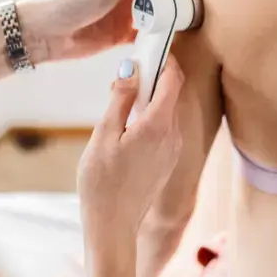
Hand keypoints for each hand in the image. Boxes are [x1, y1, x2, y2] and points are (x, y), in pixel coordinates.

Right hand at [78, 55, 184, 256]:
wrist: (112, 226)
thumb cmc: (102, 182)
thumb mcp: (104, 134)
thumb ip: (120, 99)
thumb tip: (131, 68)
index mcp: (159, 126)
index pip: (173, 80)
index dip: (164, 60)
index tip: (148, 49)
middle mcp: (173, 137)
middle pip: (170, 95)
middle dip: (150, 80)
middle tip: (122, 78)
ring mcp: (172, 151)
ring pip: (166, 112)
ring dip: (147, 100)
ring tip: (119, 104)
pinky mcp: (166, 162)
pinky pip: (163, 129)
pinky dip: (149, 118)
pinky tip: (125, 127)